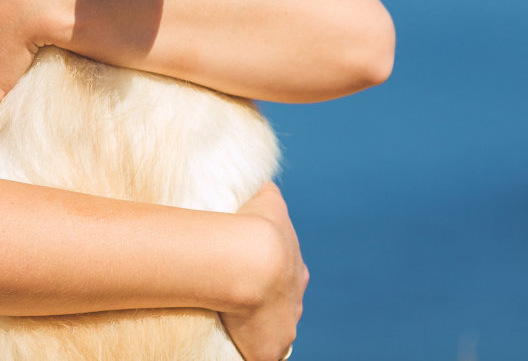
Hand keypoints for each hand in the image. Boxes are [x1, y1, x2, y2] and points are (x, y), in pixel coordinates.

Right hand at [221, 183, 306, 360]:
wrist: (252, 258)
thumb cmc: (254, 225)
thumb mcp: (267, 197)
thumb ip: (267, 195)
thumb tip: (262, 183)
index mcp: (295, 269)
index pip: (286, 277)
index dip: (270, 276)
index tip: (252, 273)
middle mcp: (295, 301)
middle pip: (283, 307)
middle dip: (267, 305)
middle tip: (240, 300)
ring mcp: (284, 328)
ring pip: (273, 333)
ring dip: (257, 329)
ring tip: (232, 323)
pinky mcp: (268, 351)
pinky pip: (259, 355)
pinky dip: (248, 350)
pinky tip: (234, 344)